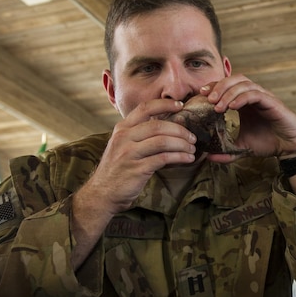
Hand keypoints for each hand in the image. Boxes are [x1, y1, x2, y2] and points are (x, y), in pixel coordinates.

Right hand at [84, 98, 197, 213]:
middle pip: (158, 125)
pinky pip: (163, 158)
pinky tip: (187, 159)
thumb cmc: (118, 169)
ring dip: (182, 144)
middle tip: (192, 137)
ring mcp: (129, 153)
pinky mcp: (137, 169)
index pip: (145, 107)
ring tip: (192, 149)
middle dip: (180, 130)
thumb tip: (168, 127)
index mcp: (122, 128)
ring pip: (162, 141)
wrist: (103, 193)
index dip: (165, 104)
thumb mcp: (123, 145)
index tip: (181, 105)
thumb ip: (139, 135)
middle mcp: (124, 137)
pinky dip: (179, 157)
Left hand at [202, 76, 295, 161]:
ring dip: (228, 92)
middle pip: (234, 79)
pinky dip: (242, 97)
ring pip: (243, 84)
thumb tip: (208, 157)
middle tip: (207, 98)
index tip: (200, 95)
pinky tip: (232, 107)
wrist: (290, 147)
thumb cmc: (269, 142)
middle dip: (219, 86)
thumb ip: (226, 151)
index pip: (227, 86)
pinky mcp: (272, 102)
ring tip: (217, 106)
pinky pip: (255, 94)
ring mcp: (263, 97)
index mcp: (245, 102)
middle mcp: (253, 95)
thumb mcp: (242, 147)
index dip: (213, 87)